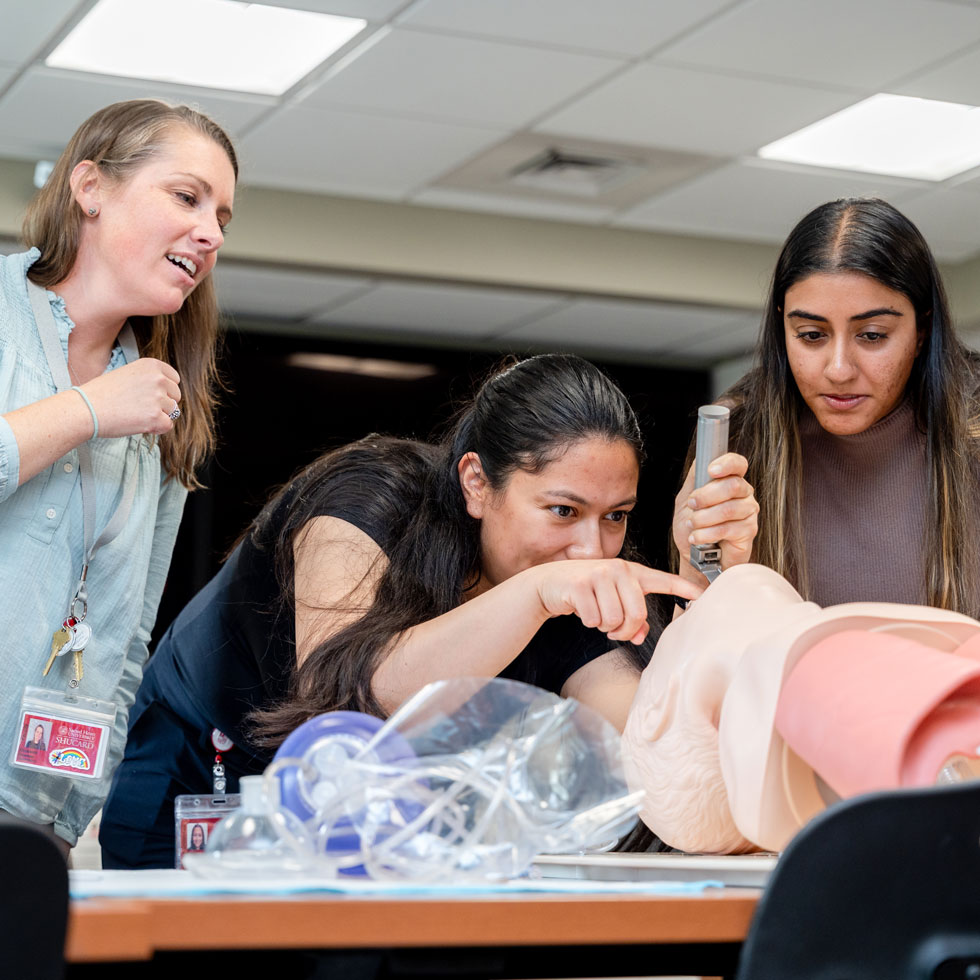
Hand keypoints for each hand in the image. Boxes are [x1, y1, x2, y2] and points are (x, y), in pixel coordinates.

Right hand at [77, 359, 180, 437]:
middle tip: (140, 407)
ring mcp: (158, 398)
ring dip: (158, 416)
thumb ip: (148, 379)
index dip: (164, 391)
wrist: (84, 409)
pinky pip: (167, 426)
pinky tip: (139, 424)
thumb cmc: (101, 393)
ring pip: (172, 412)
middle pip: (176, 396)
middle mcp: (158, 379)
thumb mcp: (128, 374)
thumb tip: (166, 392)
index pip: (174, 379)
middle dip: (163, 404)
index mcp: (151, 365)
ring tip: (136, 414)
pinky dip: (156, 428)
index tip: (150, 396)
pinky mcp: (156, 417)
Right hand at [528, 559, 702, 644]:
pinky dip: (588, 622)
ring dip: (605, 627)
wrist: (548, 583)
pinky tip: (581, 610)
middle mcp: (618, 569)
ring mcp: (599, 574)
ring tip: (596, 616)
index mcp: (631, 572)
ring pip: (616, 619)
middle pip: (637, 613)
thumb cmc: (584, 592)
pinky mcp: (581, 584)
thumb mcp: (610, 601)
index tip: (705, 595)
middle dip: (624, 630)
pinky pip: (595, 619)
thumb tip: (638, 635)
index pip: (664, 580)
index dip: (685, 588)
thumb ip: (630, 617)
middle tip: (613, 630)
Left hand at [673, 452, 757, 583]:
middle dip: (706, 496)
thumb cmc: (692, 527)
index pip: (737, 464)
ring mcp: (749, 512)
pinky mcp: (749, 532)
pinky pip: (728, 529)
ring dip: (704, 518)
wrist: (695, 557)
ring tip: (692, 525)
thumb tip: (701, 461)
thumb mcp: (686, 499)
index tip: (711, 470)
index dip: (727, 464)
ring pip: (728, 508)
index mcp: (729, 481)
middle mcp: (743, 494)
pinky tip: (697, 538)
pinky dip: (707, 534)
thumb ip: (695, 480)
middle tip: (692, 506)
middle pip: (733, 485)